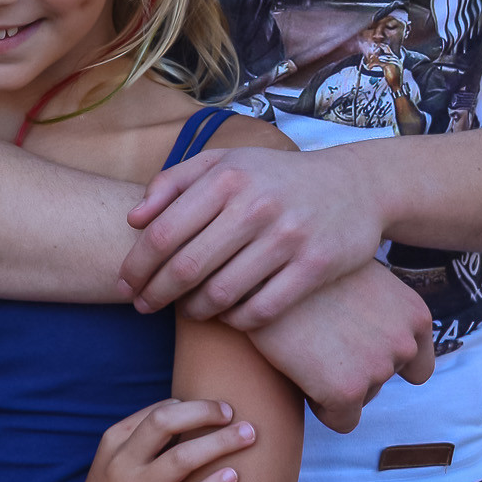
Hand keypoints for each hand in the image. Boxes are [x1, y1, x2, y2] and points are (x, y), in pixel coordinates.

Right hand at [62, 398, 255, 481]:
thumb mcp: (113, 456)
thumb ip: (143, 431)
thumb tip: (189, 406)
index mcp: (114, 444)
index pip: (157, 414)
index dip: (194, 407)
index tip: (223, 409)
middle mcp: (123, 466)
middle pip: (165, 425)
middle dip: (204, 413)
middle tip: (240, 417)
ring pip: (180, 460)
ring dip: (218, 444)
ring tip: (248, 436)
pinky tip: (233, 477)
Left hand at [119, 144, 383, 327]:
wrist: (355, 185)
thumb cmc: (274, 176)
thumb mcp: (224, 162)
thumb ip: (174, 182)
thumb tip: (133, 219)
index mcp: (227, 177)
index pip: (165, 231)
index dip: (138, 265)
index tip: (126, 284)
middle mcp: (255, 206)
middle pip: (188, 266)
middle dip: (156, 293)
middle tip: (142, 307)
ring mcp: (288, 238)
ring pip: (222, 293)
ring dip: (194, 311)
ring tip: (184, 311)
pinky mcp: (315, 268)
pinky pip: (262, 309)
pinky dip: (236, 320)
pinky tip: (226, 317)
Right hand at [247, 260, 433, 431]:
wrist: (261, 270)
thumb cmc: (302, 265)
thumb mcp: (357, 273)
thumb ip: (378, 306)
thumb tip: (372, 332)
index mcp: (415, 313)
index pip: (417, 363)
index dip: (383, 358)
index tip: (354, 344)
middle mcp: (404, 342)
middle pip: (382, 380)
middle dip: (353, 368)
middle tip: (318, 339)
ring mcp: (378, 368)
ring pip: (361, 398)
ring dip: (336, 382)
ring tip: (307, 348)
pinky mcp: (346, 391)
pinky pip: (342, 420)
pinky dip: (321, 405)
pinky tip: (300, 370)